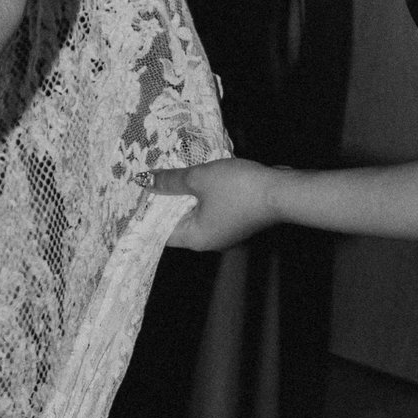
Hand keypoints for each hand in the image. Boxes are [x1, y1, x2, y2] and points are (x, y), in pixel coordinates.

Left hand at [153, 155, 278, 251]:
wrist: (281, 190)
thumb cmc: (237, 188)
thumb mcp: (199, 179)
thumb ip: (170, 180)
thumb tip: (144, 180)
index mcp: (195, 238)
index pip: (160, 232)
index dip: (145, 214)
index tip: (136, 196)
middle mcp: (209, 242)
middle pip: (177, 224)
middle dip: (164, 202)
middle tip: (149, 181)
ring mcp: (225, 232)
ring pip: (194, 215)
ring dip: (183, 197)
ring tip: (168, 175)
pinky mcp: (237, 221)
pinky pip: (210, 210)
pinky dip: (201, 196)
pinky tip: (196, 178)